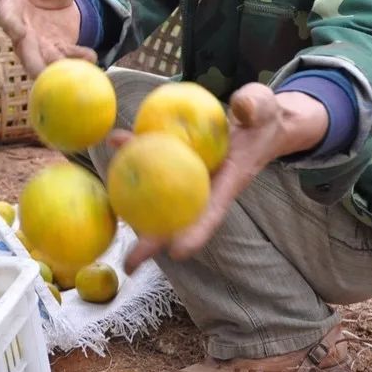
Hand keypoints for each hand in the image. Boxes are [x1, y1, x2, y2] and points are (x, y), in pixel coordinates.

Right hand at [0, 0, 96, 76]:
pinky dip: (75, 60)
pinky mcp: (54, 50)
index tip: (18, 32)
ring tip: (70, 74)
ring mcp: (36, 42)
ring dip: (54, 69)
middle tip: (39, 73)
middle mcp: (20, 28)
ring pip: (42, 60)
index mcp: (12, 2)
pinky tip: (91, 58)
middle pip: (22, 48)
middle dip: (31, 61)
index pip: (6, 14)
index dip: (10, 24)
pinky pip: (63, 58)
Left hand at [124, 83, 323, 272]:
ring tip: (108, 210)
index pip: (212, 211)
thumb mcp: (264, 107)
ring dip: (136, 207)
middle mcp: (207, 186)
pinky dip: (136, 162)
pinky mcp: (182, 164)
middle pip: (179, 219)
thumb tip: (241, 107)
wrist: (260, 122)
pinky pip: (156, 169)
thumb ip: (254, 106)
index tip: (177, 252)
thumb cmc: (263, 118)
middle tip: (129, 265)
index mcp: (230, 180)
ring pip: (162, 199)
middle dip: (155, 243)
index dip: (196, 233)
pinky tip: (114, 144)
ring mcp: (192, 178)